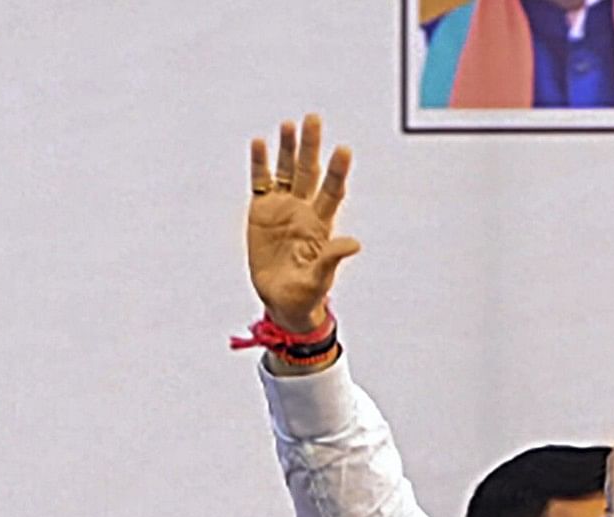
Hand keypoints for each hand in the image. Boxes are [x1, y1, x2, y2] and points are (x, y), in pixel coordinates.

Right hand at [244, 114, 360, 339]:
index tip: (343, 150)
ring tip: (289, 125)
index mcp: (321, 224)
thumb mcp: (318, 280)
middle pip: (308, 172)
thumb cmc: (305, 294)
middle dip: (311, 146)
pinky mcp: (261, 210)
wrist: (280, 300)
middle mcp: (304, 209)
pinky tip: (259, 144)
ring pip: (285, 171)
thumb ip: (331, 259)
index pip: (332, 191)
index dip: (337, 171)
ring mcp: (283, 207)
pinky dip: (260, 164)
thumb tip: (354, 244)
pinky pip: (261, 182)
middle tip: (313, 119)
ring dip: (287, 148)